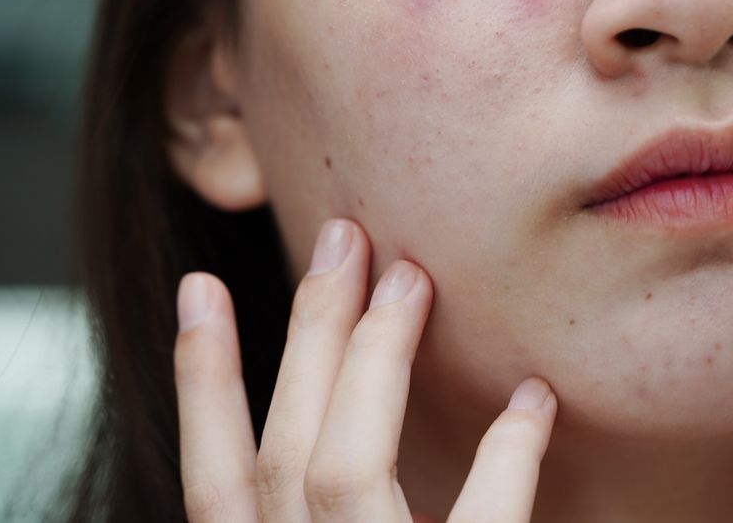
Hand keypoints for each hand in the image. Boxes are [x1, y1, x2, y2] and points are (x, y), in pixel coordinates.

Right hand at [173, 218, 557, 521]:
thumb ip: (333, 510)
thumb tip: (348, 415)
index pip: (214, 478)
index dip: (201, 381)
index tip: (199, 288)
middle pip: (285, 448)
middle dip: (311, 330)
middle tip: (343, 237)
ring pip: (346, 467)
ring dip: (375, 359)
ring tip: (411, 280)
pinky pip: (482, 522)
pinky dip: (506, 454)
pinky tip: (533, 398)